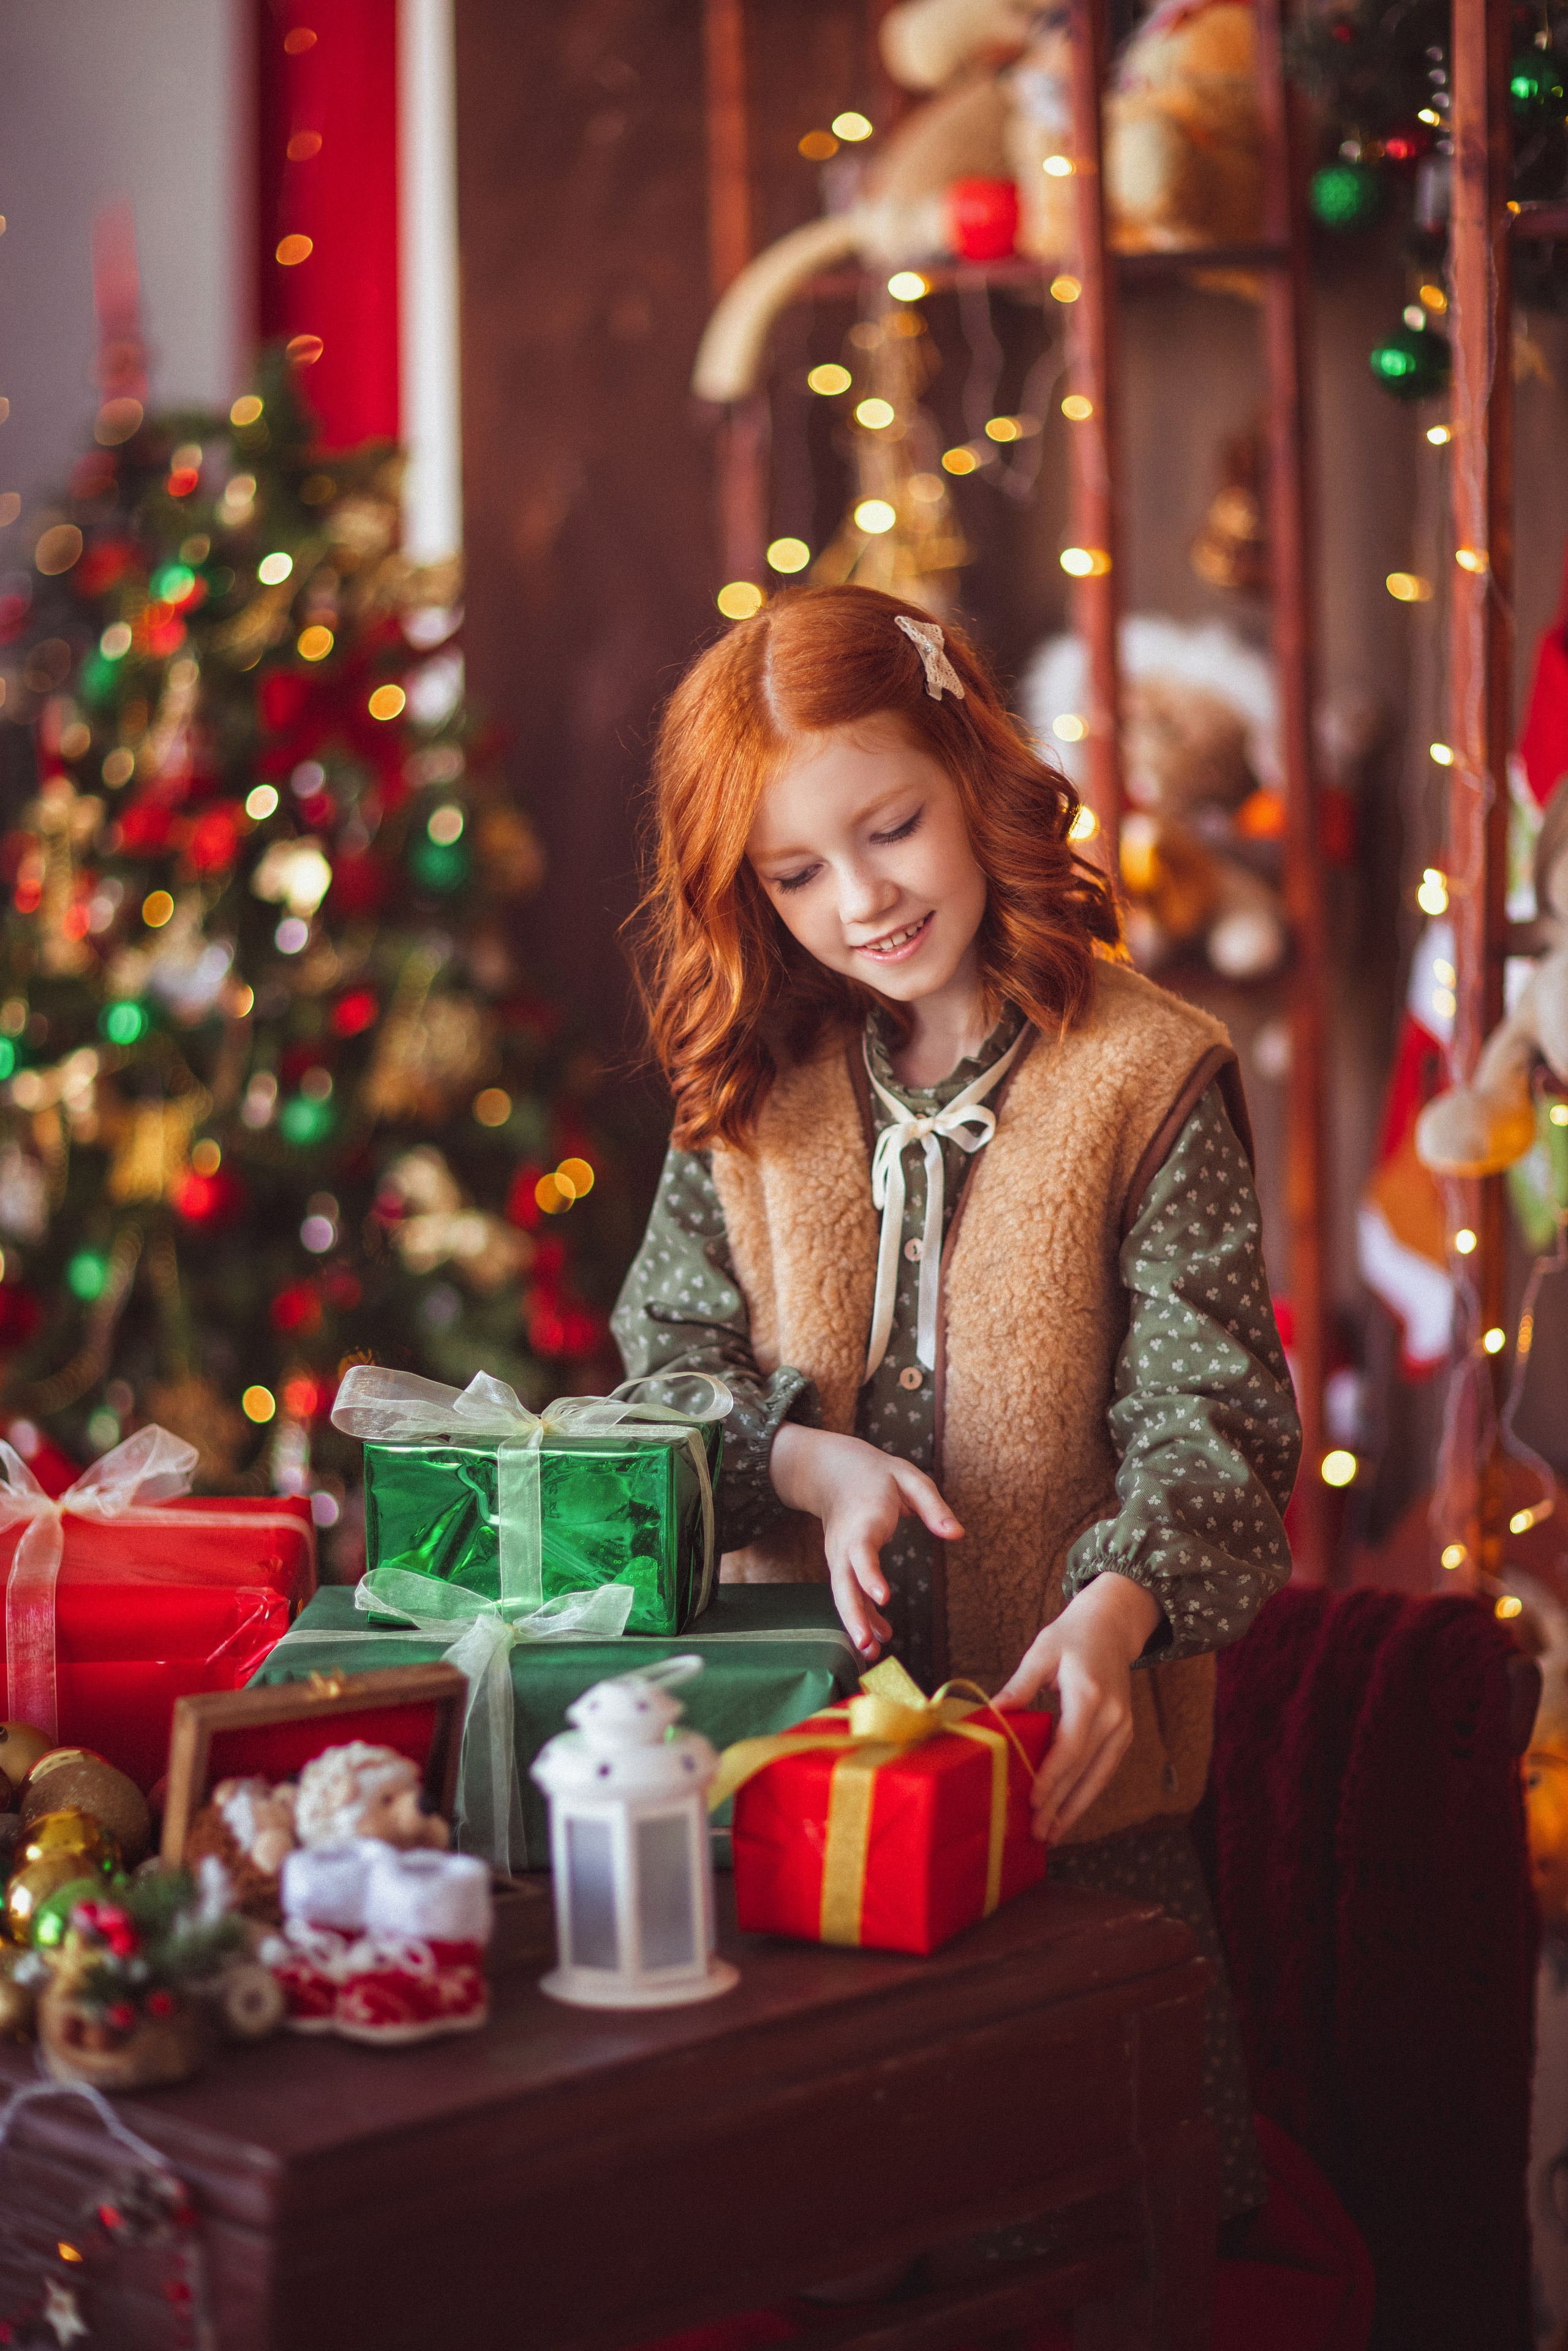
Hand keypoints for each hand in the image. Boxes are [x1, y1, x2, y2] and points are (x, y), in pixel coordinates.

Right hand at [770, 1423, 962, 1660]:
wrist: (833, 1471)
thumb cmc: (877, 1475)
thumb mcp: (909, 1478)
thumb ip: (933, 1505)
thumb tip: (958, 1534)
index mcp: (863, 1519)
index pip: (861, 1551)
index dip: (868, 1575)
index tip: (882, 1597)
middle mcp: (844, 1543)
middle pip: (842, 1583)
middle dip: (853, 1615)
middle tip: (867, 1644)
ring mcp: (838, 1556)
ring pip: (841, 1594)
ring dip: (854, 1624)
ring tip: (871, 1654)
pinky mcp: (840, 1565)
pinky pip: (847, 1594)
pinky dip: (860, 1616)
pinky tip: (879, 1637)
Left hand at [994, 1573, 1162, 1842]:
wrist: (1113, 1624)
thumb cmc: (1073, 1634)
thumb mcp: (1041, 1651)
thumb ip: (1019, 1686)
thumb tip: (991, 1714)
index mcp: (1090, 1696)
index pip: (1071, 1747)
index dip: (1052, 1778)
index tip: (1034, 1803)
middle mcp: (1112, 1716)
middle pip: (1085, 1770)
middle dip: (1061, 1804)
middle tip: (1039, 1833)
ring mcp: (1122, 1727)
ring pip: (1099, 1776)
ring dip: (1077, 1807)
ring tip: (1053, 1833)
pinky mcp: (1123, 1733)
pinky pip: (1104, 1769)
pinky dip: (1087, 1792)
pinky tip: (1070, 1811)